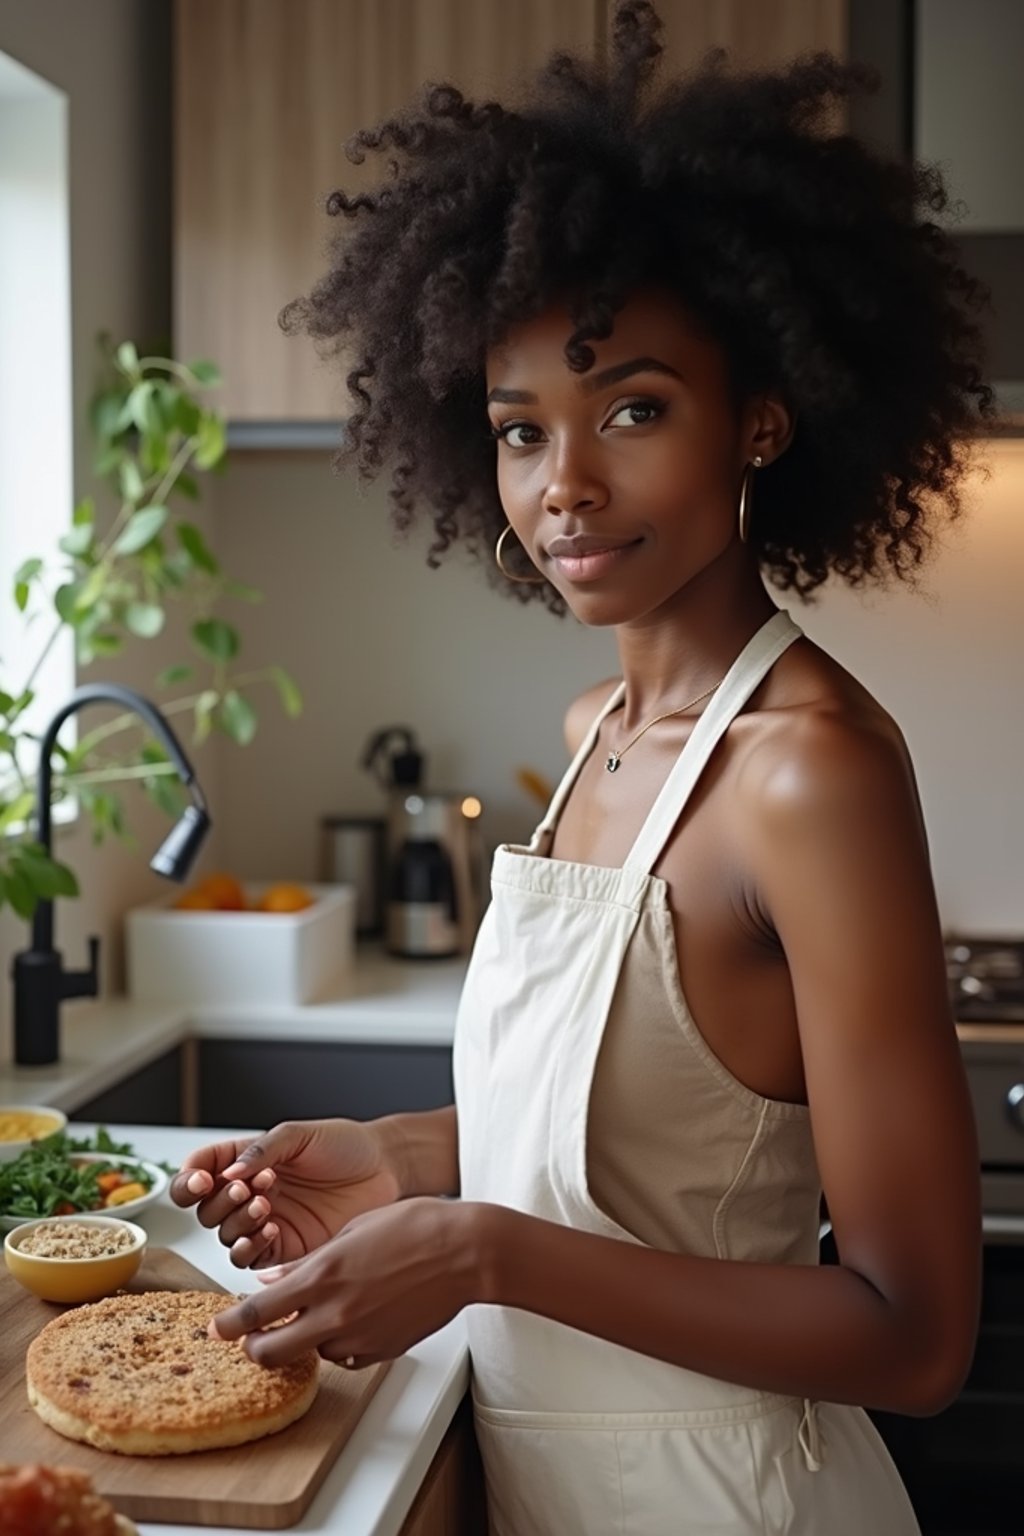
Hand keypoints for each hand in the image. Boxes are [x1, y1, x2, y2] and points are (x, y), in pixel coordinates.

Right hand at [170, 1118, 401, 1268]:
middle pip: (205, 1210)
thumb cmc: (345, 1145)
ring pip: (225, 1235)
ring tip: (265, 1204)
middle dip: (220, 1200)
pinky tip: (270, 1230)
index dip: (191, 1179)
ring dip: (236, 1223)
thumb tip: (228, 1172)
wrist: (384, 1167)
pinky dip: (251, 1248)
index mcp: (247, 1161)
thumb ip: (262, 1150)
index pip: (199, 1172)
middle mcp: (250, 1193)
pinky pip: (251, 1258)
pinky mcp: (285, 1248)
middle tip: (246, 1187)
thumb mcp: (300, 1135)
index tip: (204, 1178)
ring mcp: (266, 1222)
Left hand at [208, 1197, 485, 1367]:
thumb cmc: (417, 1227)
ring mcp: (359, 1337)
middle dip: (255, 1347)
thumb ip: (307, 1260)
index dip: (229, 1325)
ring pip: (311, 1354)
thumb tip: (272, 1278)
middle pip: (269, 1352)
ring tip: (321, 1313)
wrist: (467, 1252)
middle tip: (254, 1336)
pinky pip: (346, 1359)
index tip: (217, 1328)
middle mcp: (334, 1314)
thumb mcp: (353, 1230)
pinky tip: (353, 1320)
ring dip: (305, 1340)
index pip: (255, 1313)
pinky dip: (339, 1346)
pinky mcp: (382, 1351)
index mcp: (322, 1276)